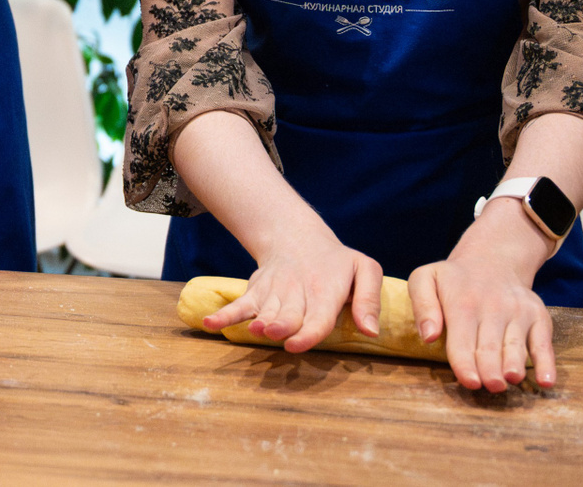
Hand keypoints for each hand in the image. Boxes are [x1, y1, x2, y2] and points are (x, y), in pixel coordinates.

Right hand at [203, 226, 384, 352]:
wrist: (296, 237)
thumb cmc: (336, 262)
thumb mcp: (364, 269)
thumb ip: (369, 299)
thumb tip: (372, 332)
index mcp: (326, 290)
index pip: (318, 316)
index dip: (308, 332)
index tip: (297, 345)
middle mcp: (297, 291)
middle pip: (288, 313)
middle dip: (281, 324)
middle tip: (273, 333)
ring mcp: (274, 292)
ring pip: (264, 310)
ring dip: (256, 320)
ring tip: (252, 329)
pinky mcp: (256, 292)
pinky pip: (239, 305)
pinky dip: (224, 315)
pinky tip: (210, 325)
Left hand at [408, 202, 557, 390]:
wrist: (492, 259)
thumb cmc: (453, 279)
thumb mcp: (425, 279)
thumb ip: (422, 306)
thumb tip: (428, 336)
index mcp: (462, 304)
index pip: (463, 341)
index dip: (466, 364)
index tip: (470, 382)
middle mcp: (493, 308)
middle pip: (491, 347)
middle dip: (491, 370)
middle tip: (491, 387)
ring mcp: (518, 312)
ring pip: (516, 346)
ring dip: (515, 365)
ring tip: (510, 380)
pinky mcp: (538, 317)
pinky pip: (543, 343)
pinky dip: (546, 363)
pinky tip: (545, 381)